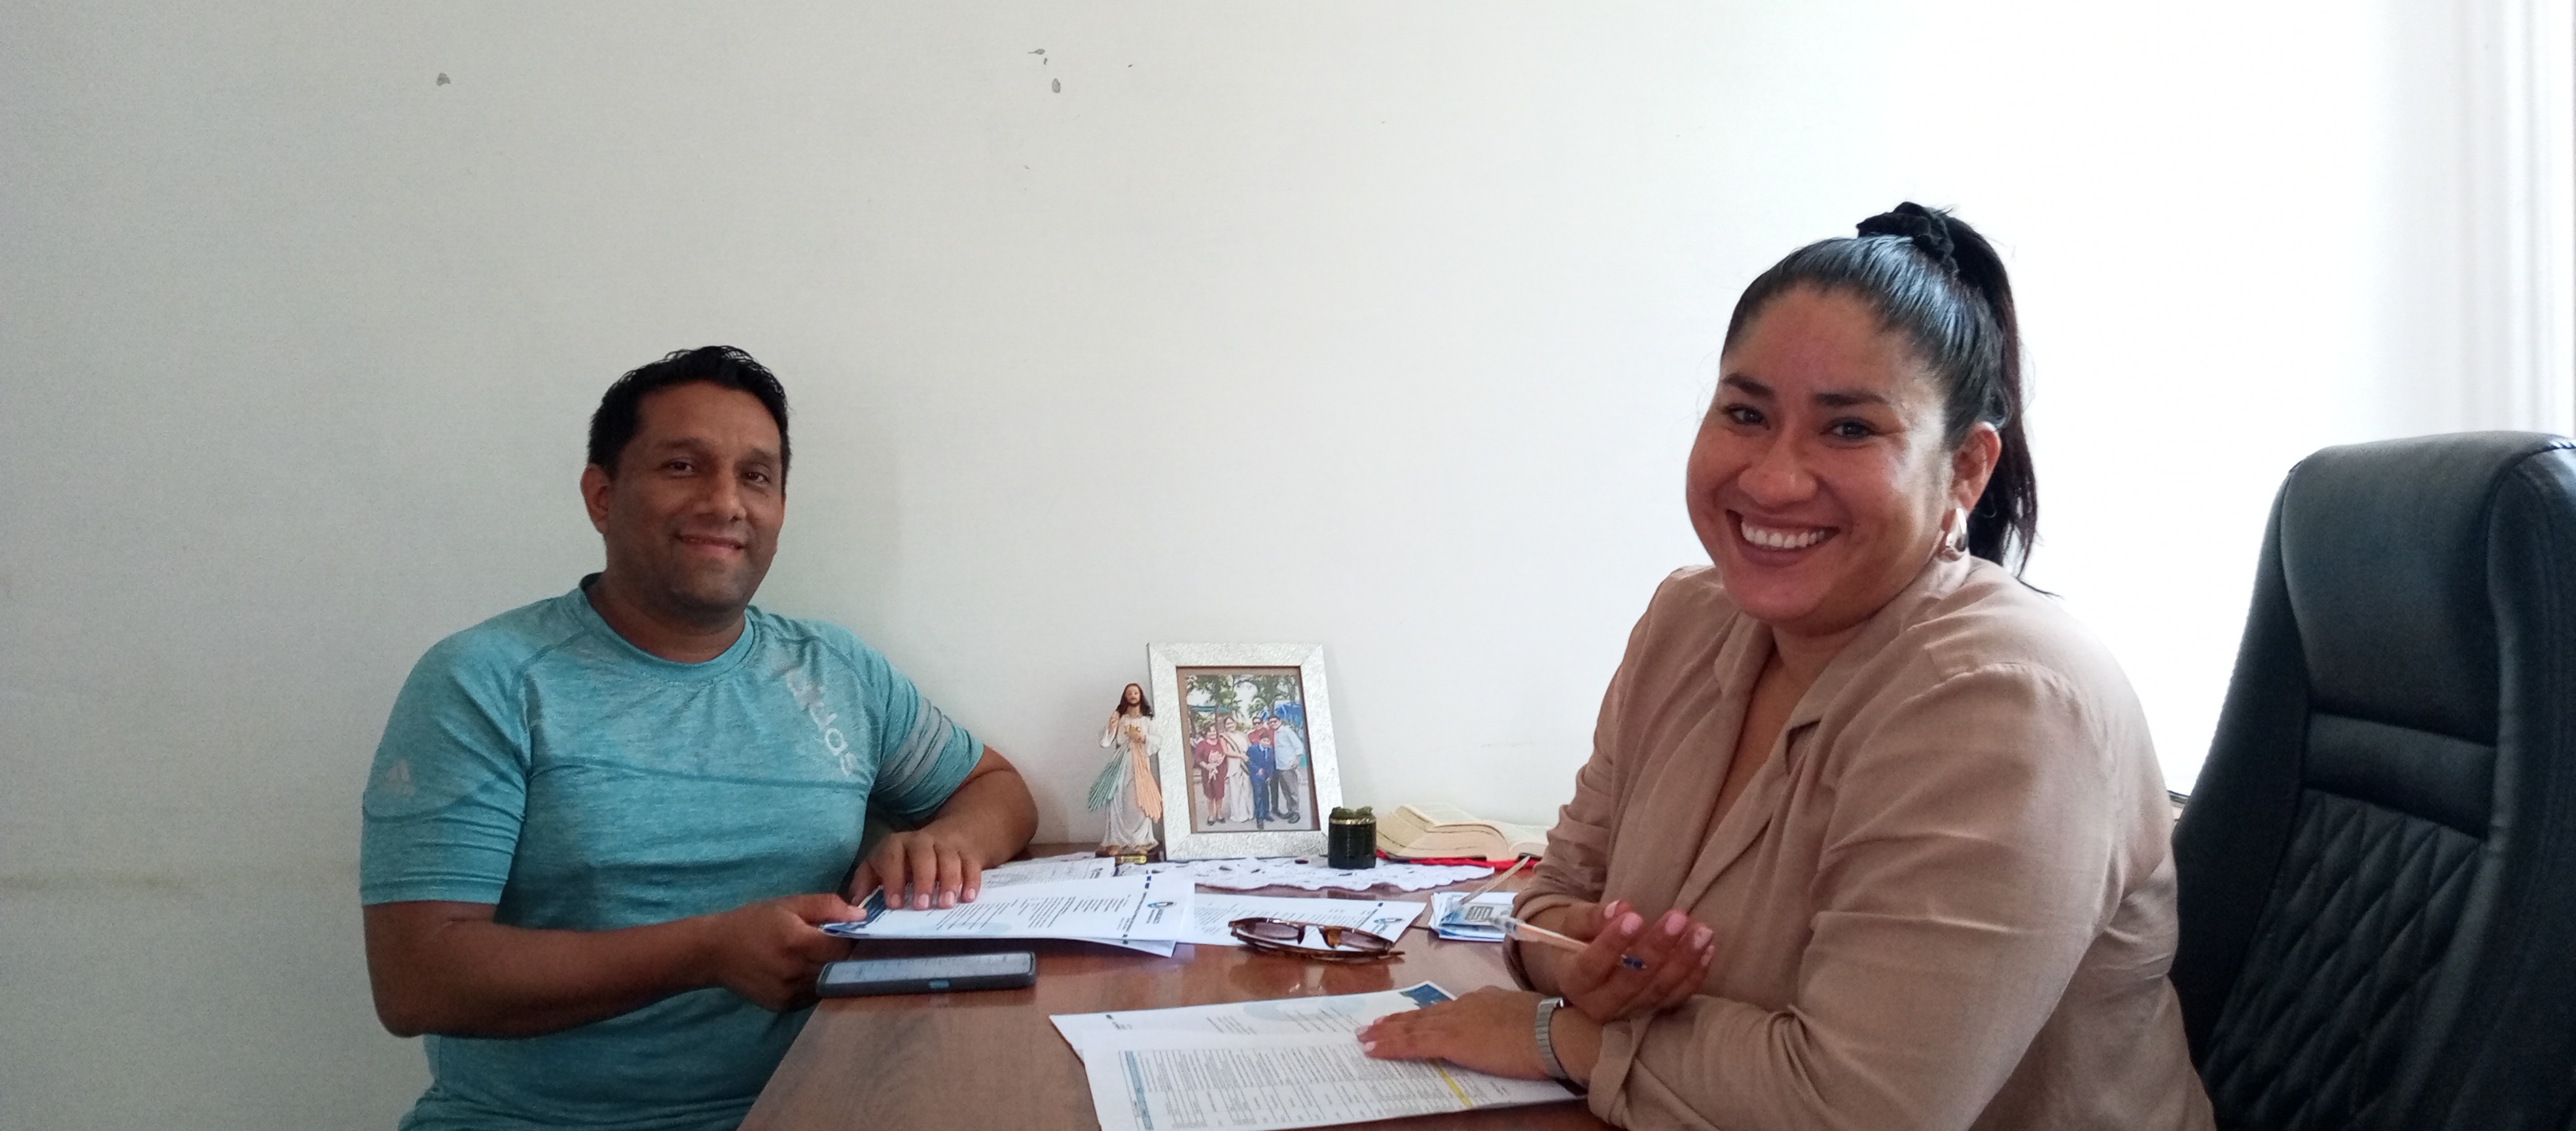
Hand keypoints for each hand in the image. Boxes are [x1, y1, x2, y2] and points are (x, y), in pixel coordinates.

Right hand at [697, 894, 857, 1010]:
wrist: (714, 952)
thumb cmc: (753, 922)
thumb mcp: (789, 904)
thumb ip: (827, 906)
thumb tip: (861, 915)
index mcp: (800, 943)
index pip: (845, 947)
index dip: (852, 939)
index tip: (847, 932)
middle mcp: (797, 972)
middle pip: (839, 967)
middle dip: (841, 955)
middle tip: (831, 944)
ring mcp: (790, 993)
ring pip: (828, 984)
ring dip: (829, 971)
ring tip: (813, 956)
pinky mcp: (783, 1006)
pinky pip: (812, 996)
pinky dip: (813, 983)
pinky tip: (800, 970)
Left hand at [851, 828, 989, 909]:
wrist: (949, 835)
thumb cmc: (907, 859)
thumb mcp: (882, 865)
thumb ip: (866, 883)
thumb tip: (852, 905)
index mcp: (896, 845)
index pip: (892, 857)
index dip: (893, 879)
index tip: (895, 905)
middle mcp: (922, 841)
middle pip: (923, 854)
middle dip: (923, 880)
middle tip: (922, 906)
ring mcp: (947, 846)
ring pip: (949, 858)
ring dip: (949, 881)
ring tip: (947, 904)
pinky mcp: (968, 853)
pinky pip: (971, 864)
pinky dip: (971, 880)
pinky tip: (968, 897)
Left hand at [1357, 988, 1551, 1079]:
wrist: (1554, 1031)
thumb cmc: (1550, 1028)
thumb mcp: (1525, 1017)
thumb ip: (1506, 1019)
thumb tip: (1501, 1026)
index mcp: (1484, 1000)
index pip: (1445, 1008)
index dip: (1422, 1014)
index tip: (1406, 1018)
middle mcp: (1465, 1005)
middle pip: (1422, 1014)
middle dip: (1396, 1021)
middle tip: (1372, 1025)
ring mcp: (1456, 1021)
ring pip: (1412, 1026)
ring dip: (1386, 1032)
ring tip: (1365, 1036)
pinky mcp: (1451, 1040)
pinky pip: (1412, 1043)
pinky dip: (1390, 1045)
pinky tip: (1373, 1049)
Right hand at [1556, 900, 1714, 1022]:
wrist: (1589, 969)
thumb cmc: (1580, 941)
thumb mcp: (1574, 924)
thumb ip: (1592, 917)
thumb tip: (1620, 909)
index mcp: (1574, 981)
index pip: (1591, 966)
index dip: (1612, 944)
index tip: (1634, 917)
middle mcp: (1601, 1004)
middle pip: (1631, 980)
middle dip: (1657, 948)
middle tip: (1677, 918)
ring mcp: (1631, 1012)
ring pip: (1659, 990)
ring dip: (1683, 960)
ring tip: (1701, 932)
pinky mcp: (1654, 1011)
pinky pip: (1678, 997)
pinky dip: (1695, 974)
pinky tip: (1708, 949)